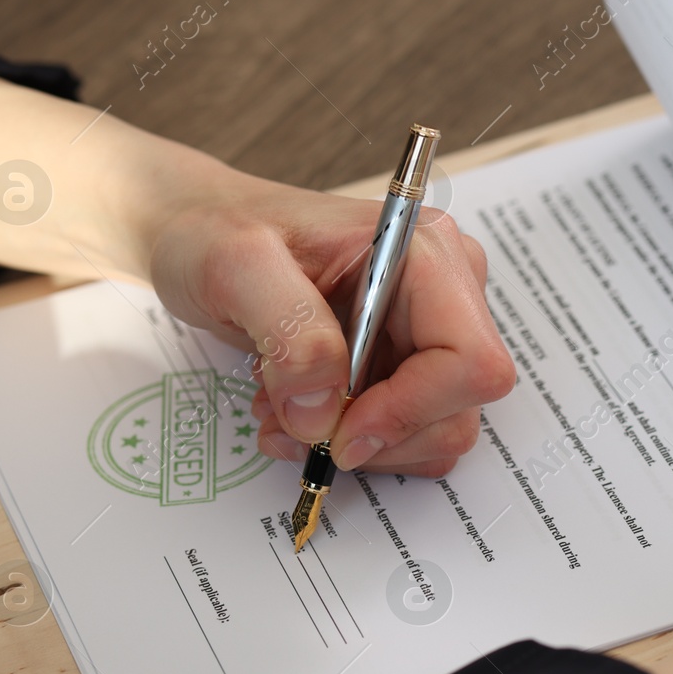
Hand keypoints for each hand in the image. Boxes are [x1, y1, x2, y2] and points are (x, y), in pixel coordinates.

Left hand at [149, 180, 514, 476]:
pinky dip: (356, 441)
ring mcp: (430, 331)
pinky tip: (302, 411)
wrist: (201, 234)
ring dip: (359, 443)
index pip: (471, 361)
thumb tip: (323, 411)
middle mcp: (444, 291)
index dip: (412, 410)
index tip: (342, 431)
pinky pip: (408, 433)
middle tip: (294, 424)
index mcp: (426, 253)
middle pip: (457, 408)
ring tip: (286, 413)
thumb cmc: (219, 230)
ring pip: (436, 431)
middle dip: (376, 435)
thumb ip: (291, 331)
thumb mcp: (237, 265)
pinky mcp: (408, 362)